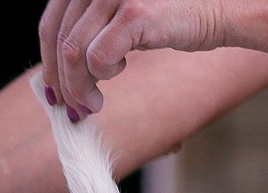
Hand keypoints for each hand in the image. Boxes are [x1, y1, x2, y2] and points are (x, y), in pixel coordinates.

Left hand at [39, 0, 222, 118]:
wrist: (219, 9)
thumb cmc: (170, 16)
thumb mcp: (119, 18)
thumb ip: (89, 31)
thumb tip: (55, 74)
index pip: (51, 24)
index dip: (48, 63)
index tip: (54, 90)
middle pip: (59, 40)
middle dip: (63, 82)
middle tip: (73, 108)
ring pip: (74, 53)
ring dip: (79, 87)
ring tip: (93, 103)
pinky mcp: (134, 12)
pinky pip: (97, 58)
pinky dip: (102, 75)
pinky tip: (120, 71)